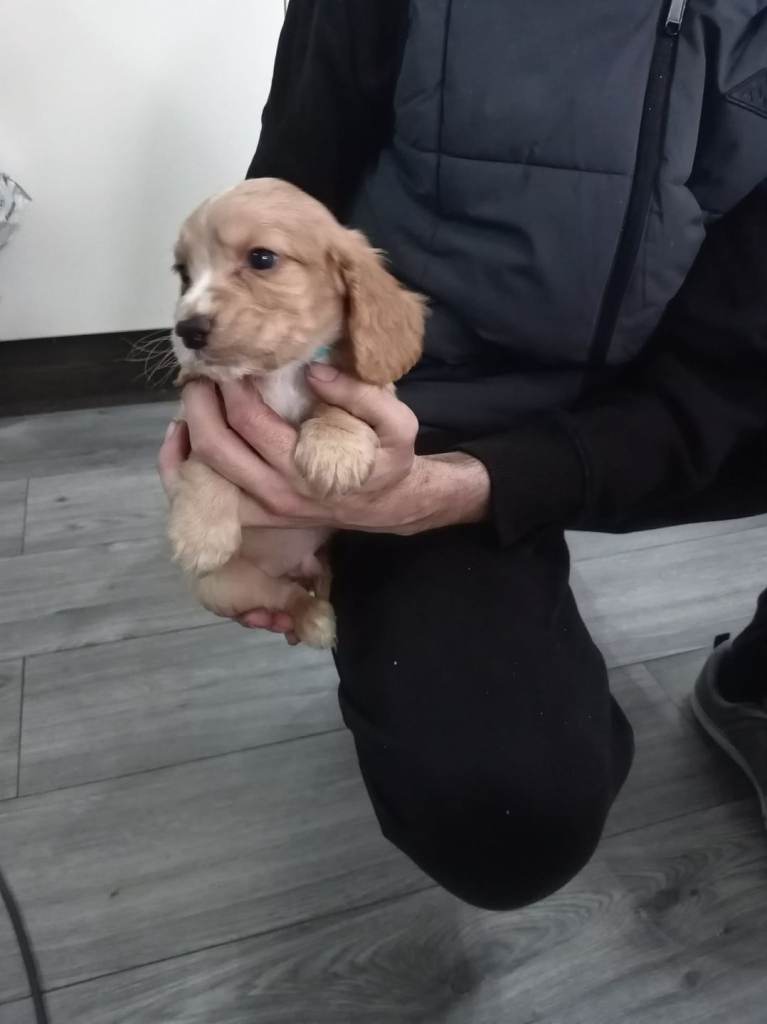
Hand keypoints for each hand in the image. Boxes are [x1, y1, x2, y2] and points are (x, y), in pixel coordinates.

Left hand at [158, 364, 489, 631]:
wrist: (390, 505)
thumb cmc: (390, 461)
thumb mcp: (398, 424)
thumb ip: (362, 395)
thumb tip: (314, 372)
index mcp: (306, 469)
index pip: (250, 422)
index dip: (232, 387)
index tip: (231, 359)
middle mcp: (276, 492)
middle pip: (214, 448)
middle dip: (199, 404)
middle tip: (201, 373)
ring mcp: (262, 509)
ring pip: (202, 474)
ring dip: (188, 432)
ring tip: (195, 397)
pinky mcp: (256, 516)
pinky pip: (205, 497)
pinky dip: (184, 468)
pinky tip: (184, 436)